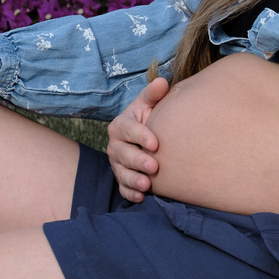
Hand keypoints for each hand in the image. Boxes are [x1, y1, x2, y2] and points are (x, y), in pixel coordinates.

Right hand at [105, 77, 169, 202]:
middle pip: (124, 154)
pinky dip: (130, 193)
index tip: (156, 143)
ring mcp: (117, 163)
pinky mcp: (121, 177)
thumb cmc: (150, 116)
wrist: (146, 134)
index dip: (141, 136)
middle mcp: (116, 145)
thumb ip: (154, 94)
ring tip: (147, 185)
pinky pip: (122, 187)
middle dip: (138, 161)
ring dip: (133, 180)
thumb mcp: (149, 104)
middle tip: (154, 167)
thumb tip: (162, 81)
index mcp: (122, 125)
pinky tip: (141, 197)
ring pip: (122, 173)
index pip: (129, 130)